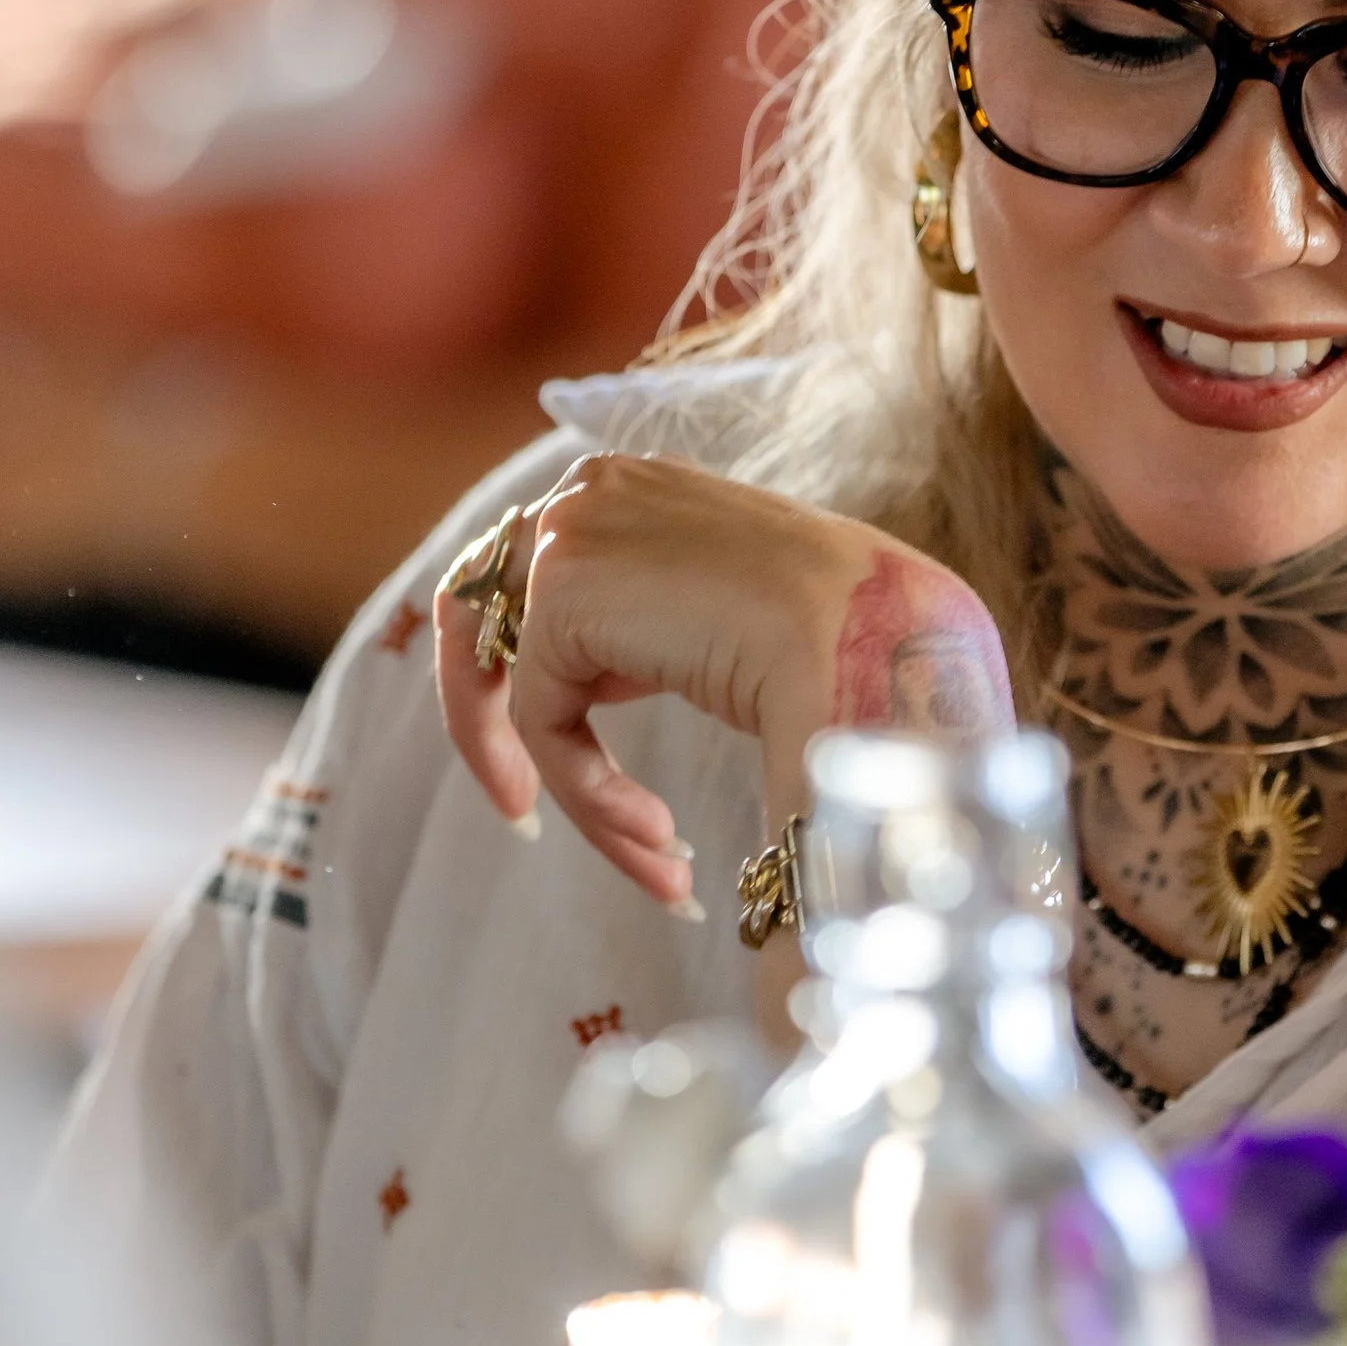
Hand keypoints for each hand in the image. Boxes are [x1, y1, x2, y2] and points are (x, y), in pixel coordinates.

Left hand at [433, 452, 1010, 909]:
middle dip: (490, 728)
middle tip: (521, 814)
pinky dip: (592, 793)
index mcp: (632, 487)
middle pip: (477, 614)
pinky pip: (542, 723)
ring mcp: (569, 532)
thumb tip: (595, 689)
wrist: (869, 633)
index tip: (550, 761)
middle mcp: (589, 491)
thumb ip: (649, 630)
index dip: (522, 675)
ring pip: (511, 686)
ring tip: (650, 857)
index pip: (527, 579)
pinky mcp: (562, 591)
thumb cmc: (835, 639)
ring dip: (570, 788)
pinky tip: (663, 834)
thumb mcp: (721, 617)